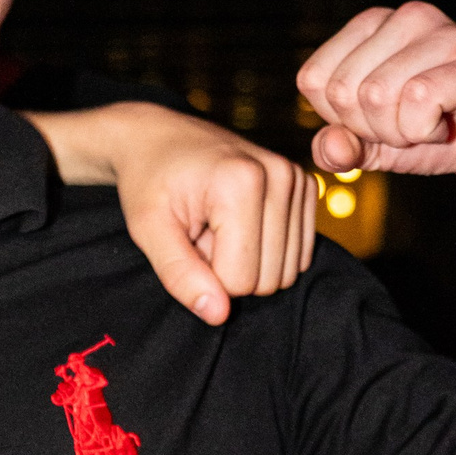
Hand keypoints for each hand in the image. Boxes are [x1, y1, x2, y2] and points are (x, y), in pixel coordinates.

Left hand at [34, 104, 312, 322]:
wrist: (159, 139)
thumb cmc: (148, 184)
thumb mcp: (149, 231)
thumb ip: (180, 275)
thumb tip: (218, 315)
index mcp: (242, 182)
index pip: (239, 280)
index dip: (205, 274)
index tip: (187, 237)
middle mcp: (281, 176)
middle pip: (268, 279)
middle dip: (227, 268)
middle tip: (201, 231)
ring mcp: (298, 180)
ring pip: (286, 272)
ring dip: (246, 260)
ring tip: (216, 224)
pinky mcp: (306, 188)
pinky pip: (297, 256)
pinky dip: (264, 249)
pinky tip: (237, 221)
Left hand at [303, 4, 455, 181]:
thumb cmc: (436, 133)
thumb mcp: (374, 146)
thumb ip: (339, 148)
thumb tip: (329, 148)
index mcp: (371, 26)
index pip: (312, 79)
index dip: (339, 119)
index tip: (378, 120)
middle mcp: (405, 18)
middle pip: (342, 90)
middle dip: (370, 129)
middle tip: (408, 125)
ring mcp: (442, 32)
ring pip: (375, 95)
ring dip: (399, 132)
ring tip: (428, 124)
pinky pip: (417, 100)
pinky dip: (424, 130)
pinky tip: (445, 124)